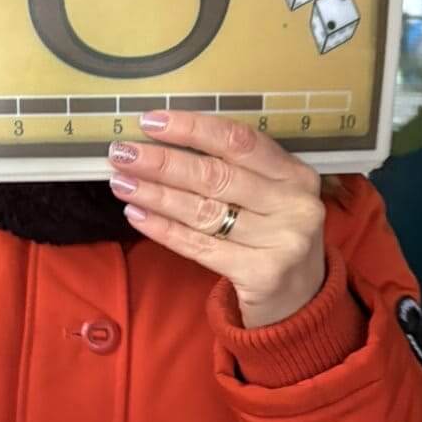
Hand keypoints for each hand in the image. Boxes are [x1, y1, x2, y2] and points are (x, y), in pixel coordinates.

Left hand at [107, 112, 325, 327]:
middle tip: (122, 154)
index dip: (192, 128)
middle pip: (216, 176)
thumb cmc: (273, 237)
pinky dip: (164, 229)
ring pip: (204, 211)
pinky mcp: (262, 274)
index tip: (151, 121)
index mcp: (295, 174)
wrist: (300, 300)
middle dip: (162, 162)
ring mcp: (282, 241)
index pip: (238, 141)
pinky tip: (136, 215)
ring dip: (155, 195)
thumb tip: (166, 144)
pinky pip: (200, 246)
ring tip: (121, 183)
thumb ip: (236, 171)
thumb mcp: (271, 197)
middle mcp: (294, 205)